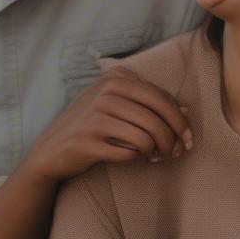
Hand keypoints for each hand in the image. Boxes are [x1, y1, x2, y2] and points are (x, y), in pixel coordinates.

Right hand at [28, 67, 191, 181]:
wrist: (53, 148)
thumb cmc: (91, 125)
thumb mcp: (116, 104)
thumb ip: (147, 102)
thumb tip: (186, 111)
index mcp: (116, 78)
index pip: (163, 99)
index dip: (181, 122)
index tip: (186, 139)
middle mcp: (106, 92)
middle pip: (158, 119)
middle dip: (173, 139)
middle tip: (174, 153)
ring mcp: (96, 115)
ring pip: (148, 137)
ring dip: (157, 152)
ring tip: (154, 157)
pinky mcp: (90, 140)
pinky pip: (131, 152)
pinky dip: (139, 159)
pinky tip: (136, 160)